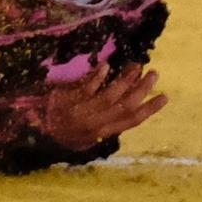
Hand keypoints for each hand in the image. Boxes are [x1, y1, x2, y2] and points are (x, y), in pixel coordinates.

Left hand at [38, 63, 166, 149]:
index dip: (150, 109)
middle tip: (153, 73)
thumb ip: (106, 124)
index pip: (132, 121)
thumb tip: (127, 109)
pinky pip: (86, 88)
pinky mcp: (67, 100)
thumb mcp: (88, 136)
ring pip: (109, 96)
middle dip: (142, 89)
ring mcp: (82, 111)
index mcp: (103, 132)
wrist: (37, 132)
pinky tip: (106, 66)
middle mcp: (96, 123)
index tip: (165, 96)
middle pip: (125, 106)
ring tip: (136, 65)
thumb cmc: (64, 133)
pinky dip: (97, 77)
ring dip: (125, 80)